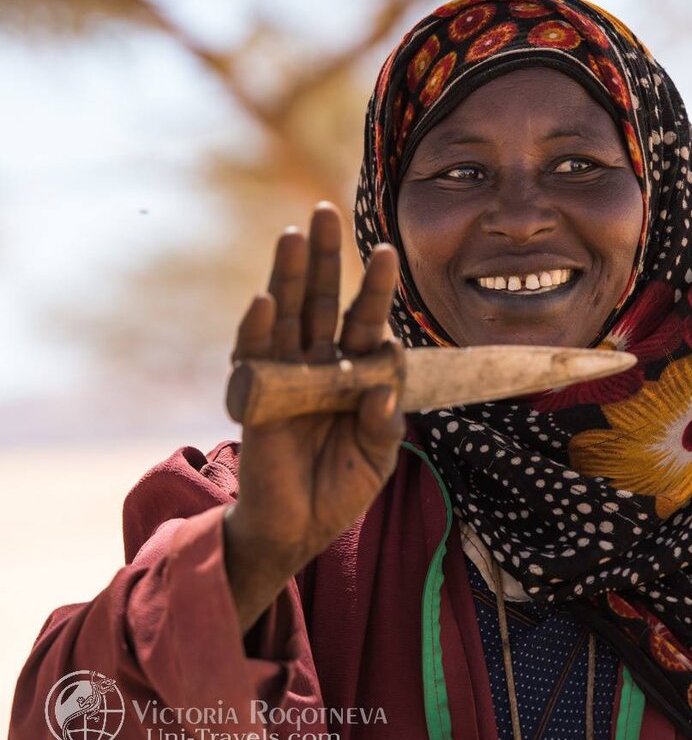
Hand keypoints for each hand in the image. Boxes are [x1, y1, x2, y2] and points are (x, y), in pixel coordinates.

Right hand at [223, 202, 403, 630]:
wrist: (299, 527)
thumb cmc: (342, 487)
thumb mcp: (377, 457)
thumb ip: (383, 425)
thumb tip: (383, 391)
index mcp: (355, 373)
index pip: (366, 322)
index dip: (375, 289)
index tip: (388, 252)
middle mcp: (319, 364)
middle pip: (321, 301)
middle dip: (326, 258)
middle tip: (325, 212)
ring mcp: (286, 376)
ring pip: (286, 316)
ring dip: (288, 276)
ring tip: (293, 235)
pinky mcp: (255, 396)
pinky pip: (254, 358)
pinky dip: (257, 330)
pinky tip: (264, 300)